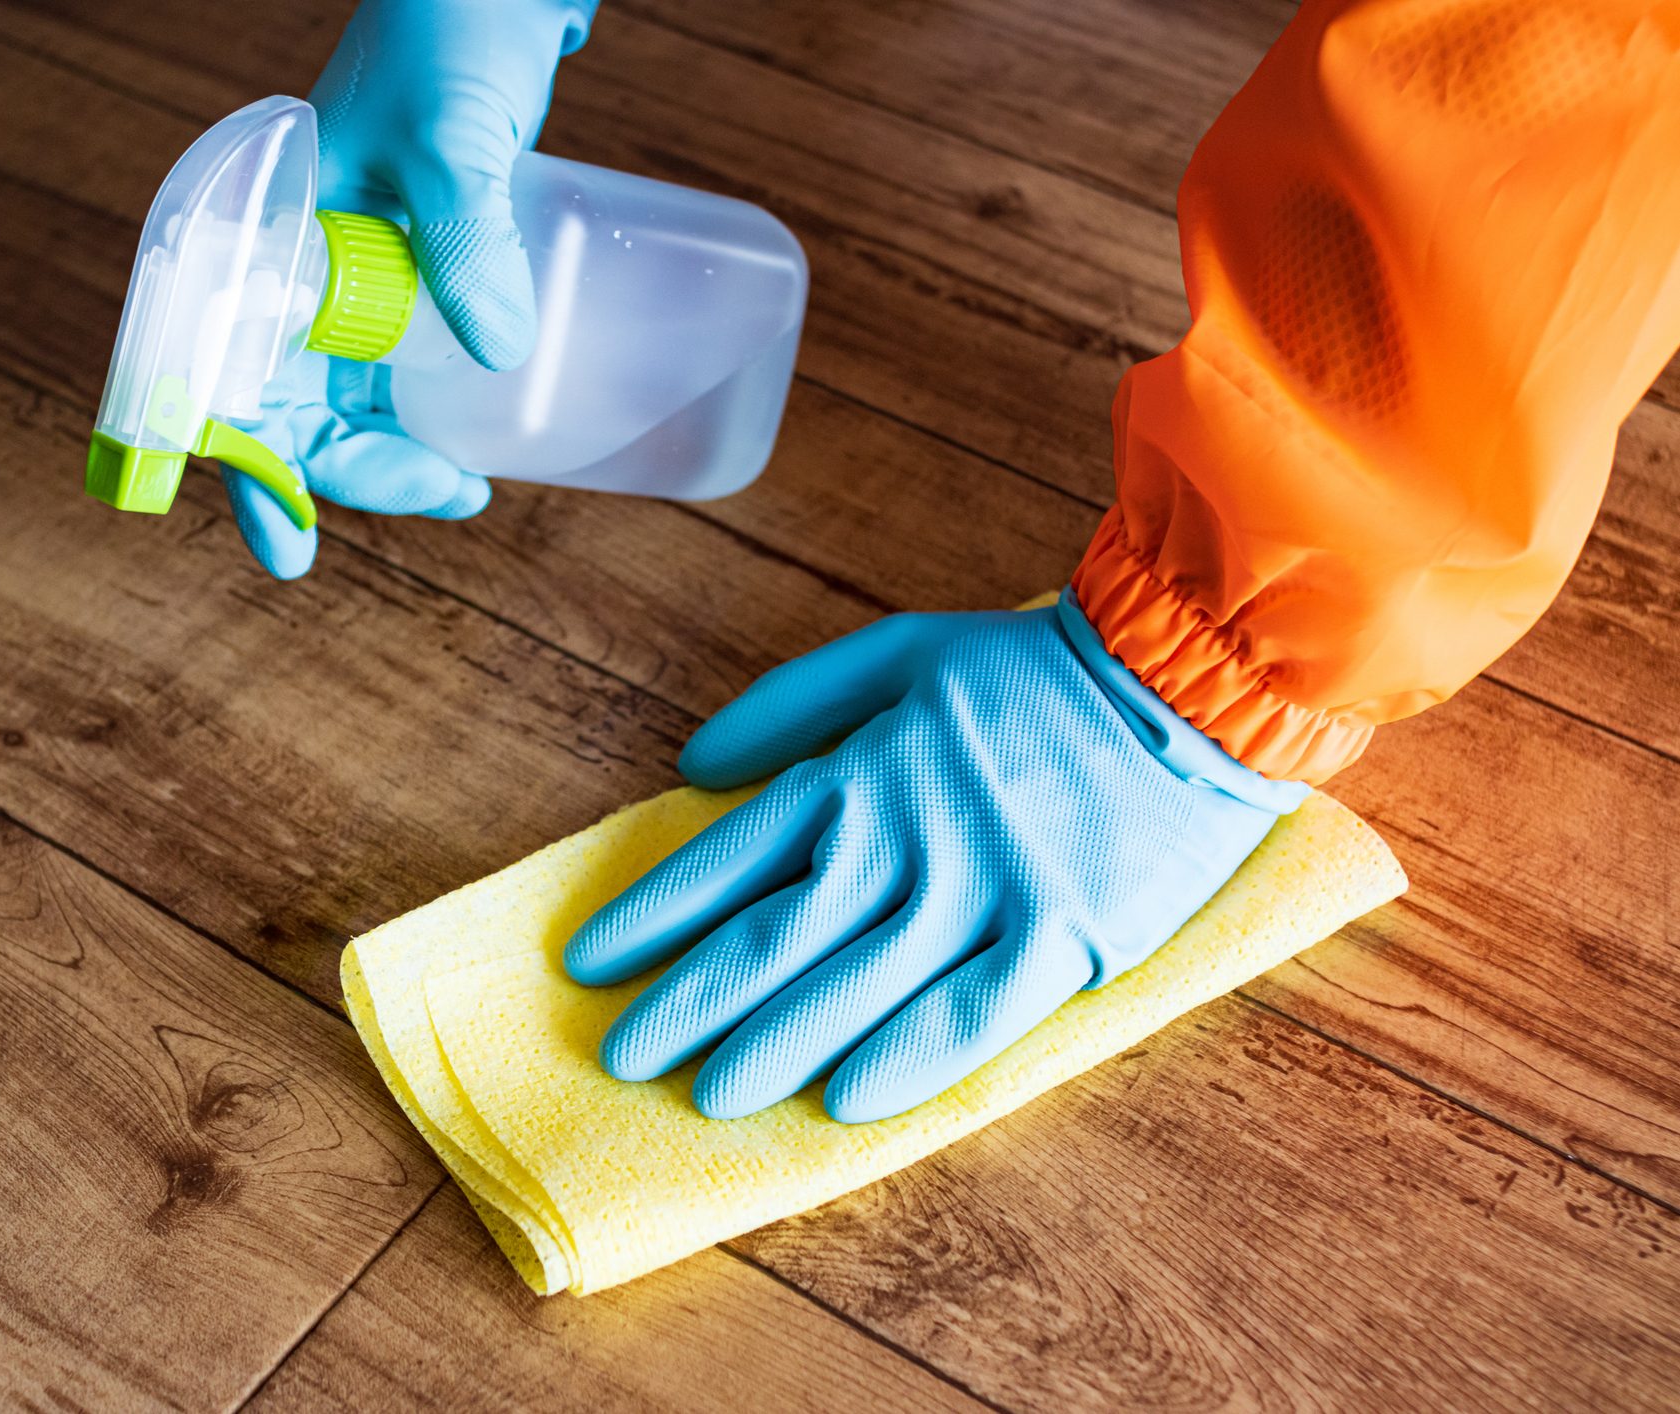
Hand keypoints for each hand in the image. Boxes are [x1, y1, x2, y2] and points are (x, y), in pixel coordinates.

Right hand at [223, 0, 594, 576]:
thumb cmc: (451, 29)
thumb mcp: (452, 139)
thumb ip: (466, 237)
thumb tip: (499, 351)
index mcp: (259, 233)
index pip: (224, 374)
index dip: (251, 467)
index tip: (291, 549)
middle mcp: (291, 263)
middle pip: (287, 402)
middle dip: (348, 470)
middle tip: (448, 496)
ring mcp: (348, 269)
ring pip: (342, 393)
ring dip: (389, 451)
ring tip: (464, 485)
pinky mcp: (403, 265)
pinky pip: (394, 362)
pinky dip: (421, 410)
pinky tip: (469, 438)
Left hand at [563, 592, 1307, 1123]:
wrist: (1187, 679)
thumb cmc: (1032, 669)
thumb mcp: (899, 651)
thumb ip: (790, 705)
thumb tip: (692, 765)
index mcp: (863, 768)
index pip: (730, 857)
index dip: (654, 914)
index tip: (591, 961)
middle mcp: (908, 837)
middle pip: (774, 937)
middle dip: (687, 1002)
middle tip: (622, 1054)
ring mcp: (984, 894)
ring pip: (853, 987)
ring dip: (770, 1046)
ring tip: (705, 1094)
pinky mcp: (1060, 940)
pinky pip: (969, 1017)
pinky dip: (904, 1061)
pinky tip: (841, 1103)